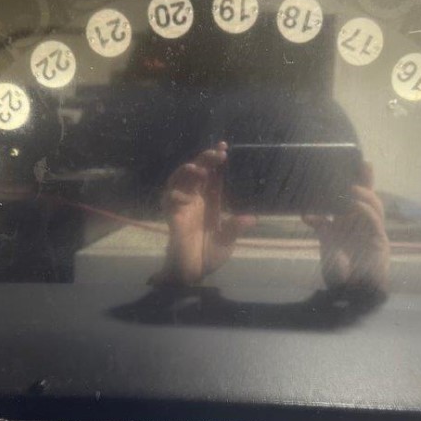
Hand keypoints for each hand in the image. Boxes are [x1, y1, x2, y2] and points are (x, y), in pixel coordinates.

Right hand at [151, 142, 255, 285]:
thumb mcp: (227, 241)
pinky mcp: (172, 218)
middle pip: (197, 173)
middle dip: (205, 160)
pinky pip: (168, 201)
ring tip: (199, 168)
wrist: (192, 273)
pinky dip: (174, 194)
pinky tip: (183, 194)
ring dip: (187, 172)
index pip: (213, 176)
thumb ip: (235, 228)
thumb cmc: (209, 256)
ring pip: (180, 181)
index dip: (216, 162)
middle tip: (217, 154)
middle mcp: (196, 201)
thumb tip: (252, 219)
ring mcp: (182, 207)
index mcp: (210, 202)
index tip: (224, 147)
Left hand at [304, 163, 390, 293]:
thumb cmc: (338, 271)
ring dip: (366, 194)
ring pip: (375, 205)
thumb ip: (320, 227)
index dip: (353, 182)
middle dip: (367, 179)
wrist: (350, 294)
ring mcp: (373, 232)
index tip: (346, 165)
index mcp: (349, 222)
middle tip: (363, 162)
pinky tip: (356, 204)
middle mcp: (362, 224)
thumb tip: (306, 213)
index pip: (352, 197)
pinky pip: (376, 221)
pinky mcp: (380, 242)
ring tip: (353, 186)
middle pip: (367, 196)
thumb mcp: (325, 244)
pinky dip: (366, 210)